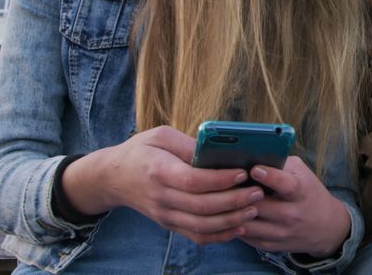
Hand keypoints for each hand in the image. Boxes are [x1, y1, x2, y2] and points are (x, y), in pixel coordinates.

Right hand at [61, 126, 260, 244]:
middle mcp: (161, 197)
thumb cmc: (141, 151)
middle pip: (202, 207)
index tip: (242, 173)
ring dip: (231, 220)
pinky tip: (238, 226)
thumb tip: (217, 149)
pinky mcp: (170, 224)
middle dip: (234, 201)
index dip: (220, 180)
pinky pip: (196, 236)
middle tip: (257, 191)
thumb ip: (187, 144)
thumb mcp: (160, 136)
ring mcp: (165, 214)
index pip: (193, 181)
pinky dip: (219, 235)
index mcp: (159, 171)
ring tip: (253, 208)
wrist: (113, 178)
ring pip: (202, 226)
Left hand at [237, 156, 350, 256]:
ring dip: (234, 212)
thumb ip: (281, 164)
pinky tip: (230, 214)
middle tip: (227, 184)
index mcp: (301, 192)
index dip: (269, 176)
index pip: (285, 185)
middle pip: (260, 206)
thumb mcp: (302, 173)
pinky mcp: (271, 245)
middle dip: (241, 195)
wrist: (325, 226)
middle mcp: (291, 214)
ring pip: (249, 224)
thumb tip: (255, 156)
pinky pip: (246, 237)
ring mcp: (281, 232)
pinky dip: (235, 225)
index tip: (254, 169)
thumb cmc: (309, 193)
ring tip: (224, 200)